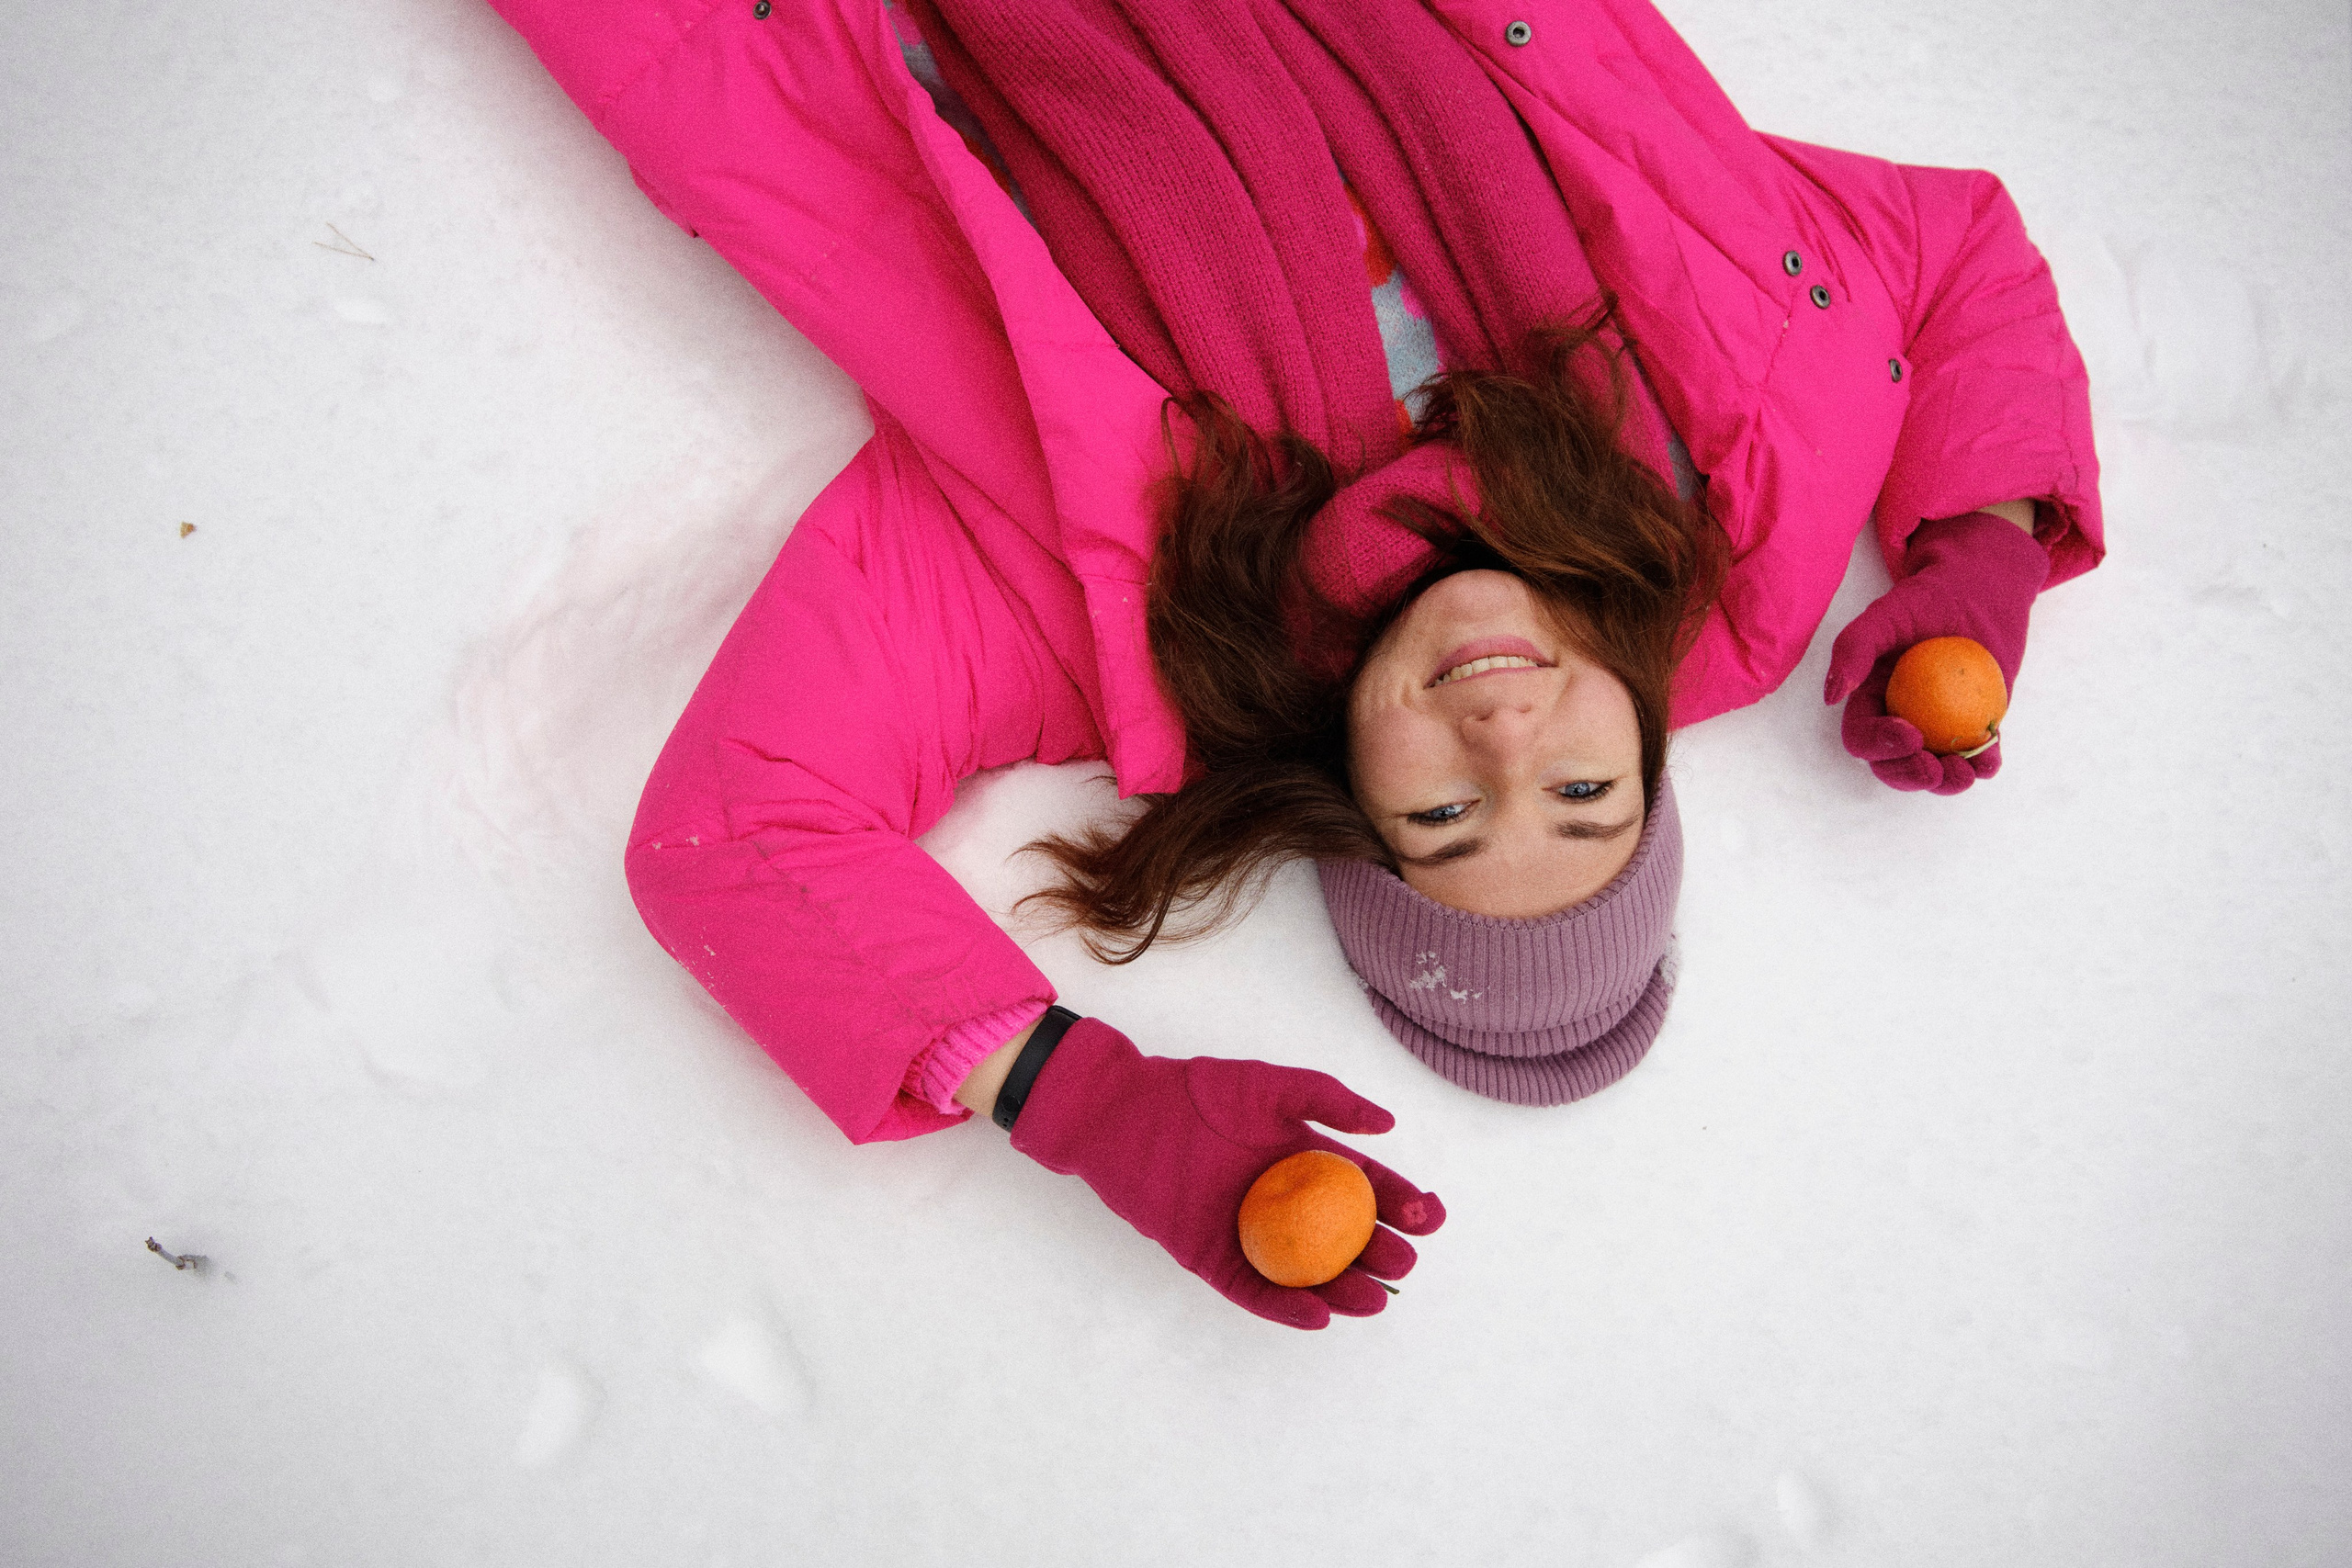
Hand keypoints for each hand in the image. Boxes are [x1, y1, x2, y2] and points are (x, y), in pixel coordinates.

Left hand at [1008, 1018, 1444, 1328]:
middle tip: (1401, 1261)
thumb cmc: (1196, 1091)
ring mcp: (1249, 1234)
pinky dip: (1285, 1306)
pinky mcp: (1212, 1258)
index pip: (1365, 1188)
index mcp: (1305, 1161)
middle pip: (1345, 1238)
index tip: (1429, 1215)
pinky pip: (1254, 1290)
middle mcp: (1283, 1203)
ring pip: (1308, 1274)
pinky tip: (1318, 1313)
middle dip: (1381, 1256)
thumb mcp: (1271, 1086)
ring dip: (1344, 1291)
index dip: (1402, 1204)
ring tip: (1373, 1299)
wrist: (1125, 1112)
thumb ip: (1328, 1099)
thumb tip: (1390, 1124)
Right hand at [1825, 510, 2049, 794]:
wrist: (1981, 588)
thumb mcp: (1887, 613)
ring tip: (1966, 773)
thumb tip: (1831, 695)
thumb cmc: (1929, 596)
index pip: (1862, 735)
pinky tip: (1989, 763)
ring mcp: (1940, 724)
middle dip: (1910, 776)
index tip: (1910, 735)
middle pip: (1894, 763)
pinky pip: (1977, 755)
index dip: (1879, 745)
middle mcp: (1900, 717)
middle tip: (1932, 768)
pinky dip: (1984, 765)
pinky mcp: (1976, 723)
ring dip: (1948, 782)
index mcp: (1870, 699)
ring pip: (1935, 768)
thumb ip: (1854, 646)